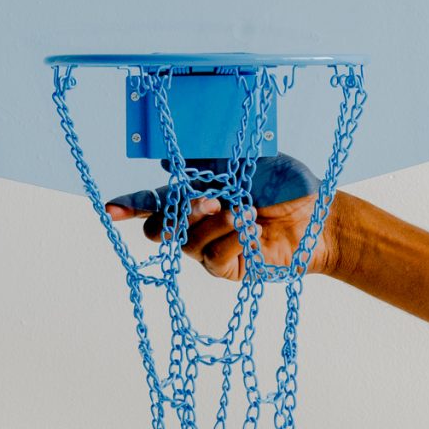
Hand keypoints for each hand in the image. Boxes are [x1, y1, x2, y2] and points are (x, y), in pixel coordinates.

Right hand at [105, 186, 348, 280]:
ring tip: (243, 210)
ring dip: (212, 223)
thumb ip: (209, 162)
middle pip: (159, 228)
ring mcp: (211, 246)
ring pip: (185, 241)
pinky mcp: (228, 267)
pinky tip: (251, 230)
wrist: (319, 214)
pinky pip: (211, 258)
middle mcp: (199, 222)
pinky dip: (230, 240)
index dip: (130, 205)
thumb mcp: (246, 162)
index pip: (155, 200)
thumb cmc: (287, 184)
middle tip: (206, 202)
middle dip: (173, 214)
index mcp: (198, 192)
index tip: (110, 209)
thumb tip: (165, 162)